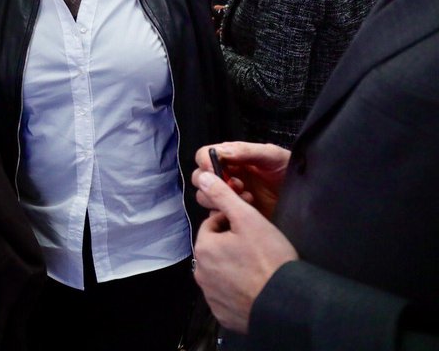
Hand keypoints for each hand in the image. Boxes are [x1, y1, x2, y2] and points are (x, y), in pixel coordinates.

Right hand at [193, 142, 288, 219]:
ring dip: (220, 198)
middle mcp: (226, 175)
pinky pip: (215, 215)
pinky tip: (246, 213)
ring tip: (248, 199)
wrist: (308, 199)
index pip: (204, 155)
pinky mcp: (234, 214)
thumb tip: (219, 152)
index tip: (214, 169)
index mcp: (231, 158)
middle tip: (237, 186)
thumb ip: (246, 151)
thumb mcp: (272, 156)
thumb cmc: (290, 172)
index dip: (204, 161)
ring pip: (204, 196)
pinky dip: (224, 214)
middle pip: (200, 177)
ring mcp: (229, 196)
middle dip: (213, 183)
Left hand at [193, 171, 298, 333]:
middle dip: (232, 245)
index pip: (213, 225)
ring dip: (234, 267)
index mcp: (204, 247)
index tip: (251, 228)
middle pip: (215, 248)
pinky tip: (255, 286)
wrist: (287, 303)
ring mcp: (211, 295)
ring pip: (220, 272)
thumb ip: (223, 195)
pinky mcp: (223, 313)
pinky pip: (227, 295)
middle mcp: (201, 272)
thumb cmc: (269, 260)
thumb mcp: (248, 219)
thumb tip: (203, 177)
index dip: (232, 222)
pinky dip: (238, 289)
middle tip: (258, 248)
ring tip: (259, 267)